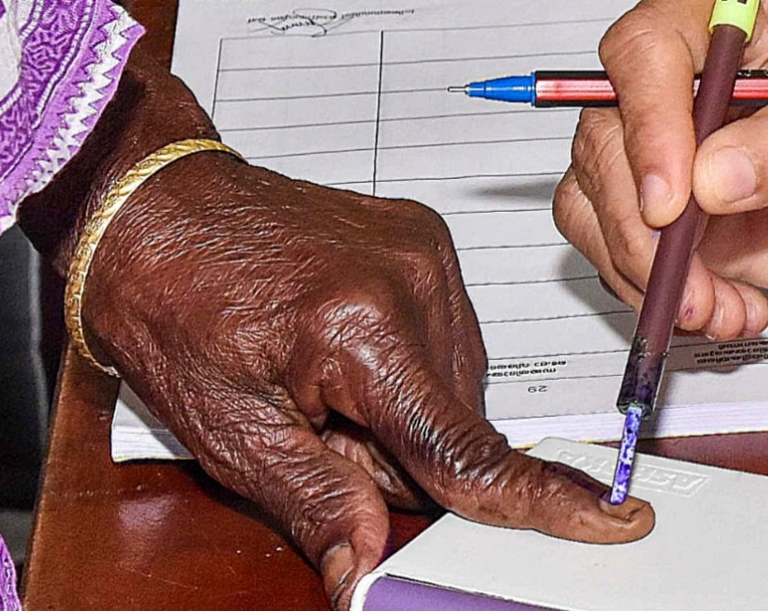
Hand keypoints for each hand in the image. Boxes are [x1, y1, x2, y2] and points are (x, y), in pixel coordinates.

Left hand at [80, 154, 654, 607]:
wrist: (156, 205)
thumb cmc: (173, 305)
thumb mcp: (226, 427)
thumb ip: (313, 499)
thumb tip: (366, 563)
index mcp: (362, 329)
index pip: (465, 446)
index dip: (540, 499)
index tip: (611, 517)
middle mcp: (415, 282)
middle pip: (457, 425)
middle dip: (399, 453)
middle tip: (315, 422)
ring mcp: (428, 254)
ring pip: (458, 386)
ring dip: (406, 409)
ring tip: (322, 377)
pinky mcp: (428, 242)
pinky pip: (450, 338)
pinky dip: (410, 365)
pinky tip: (346, 346)